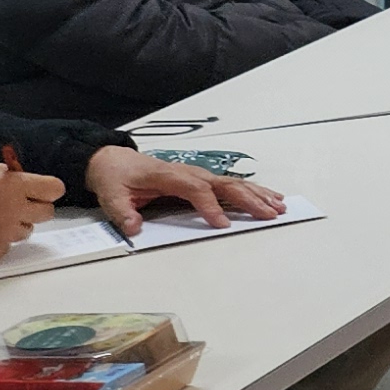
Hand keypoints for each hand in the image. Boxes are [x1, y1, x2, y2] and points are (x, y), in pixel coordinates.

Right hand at [0, 163, 64, 265]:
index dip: (48, 190)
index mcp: (9, 184)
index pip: (54, 189)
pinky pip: (5, 248)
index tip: (44, 192)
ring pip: (25, 232)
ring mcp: (3, 233)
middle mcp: (12, 209)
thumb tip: (15, 176)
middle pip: (47, 213)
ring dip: (14, 226)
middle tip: (18, 207)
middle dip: (34, 209)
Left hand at [86, 148, 283, 237]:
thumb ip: (123, 212)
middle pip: (225, 184)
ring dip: (258, 195)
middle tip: (268, 215)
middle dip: (249, 200)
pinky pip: (233, 184)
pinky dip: (254, 191)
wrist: (114, 161)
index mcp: (169, 176)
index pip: (196, 190)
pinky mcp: (203, 180)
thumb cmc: (117, 177)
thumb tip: (134, 228)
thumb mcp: (111, 196)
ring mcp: (199, 175)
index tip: (223, 224)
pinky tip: (271, 198)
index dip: (211, 206)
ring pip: (235, 183)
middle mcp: (190, 173)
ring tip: (279, 207)